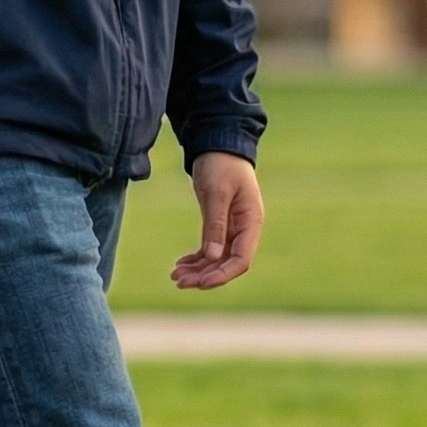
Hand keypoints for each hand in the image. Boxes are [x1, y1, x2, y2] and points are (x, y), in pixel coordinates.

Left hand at [171, 152, 262, 291]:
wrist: (217, 143)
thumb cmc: (221, 164)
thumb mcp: (217, 193)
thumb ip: (215, 225)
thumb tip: (211, 257)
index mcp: (251, 222)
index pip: (241, 259)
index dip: (222, 274)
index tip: (200, 283)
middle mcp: (244, 229)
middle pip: (227, 262)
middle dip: (204, 275)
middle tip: (178, 281)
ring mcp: (232, 227)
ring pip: (216, 258)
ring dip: (198, 269)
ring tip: (175, 276)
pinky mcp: (220, 223)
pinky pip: (209, 248)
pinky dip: (196, 258)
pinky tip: (181, 264)